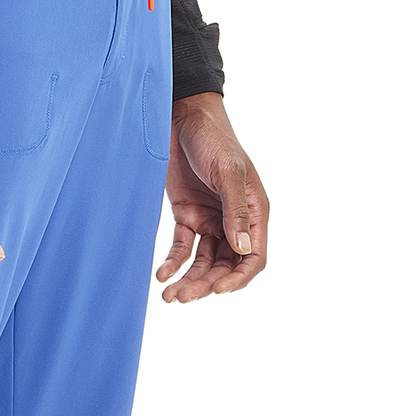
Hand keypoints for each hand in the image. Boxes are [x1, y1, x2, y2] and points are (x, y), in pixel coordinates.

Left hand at [156, 93, 268, 302]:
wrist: (182, 117)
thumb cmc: (213, 138)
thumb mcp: (229, 172)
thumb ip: (236, 210)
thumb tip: (243, 249)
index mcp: (254, 211)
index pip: (253, 257)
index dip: (238, 278)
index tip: (218, 290)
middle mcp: (234, 220)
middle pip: (225, 266)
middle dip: (206, 284)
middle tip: (182, 297)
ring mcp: (210, 220)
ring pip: (203, 262)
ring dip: (188, 280)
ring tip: (170, 296)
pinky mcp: (187, 216)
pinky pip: (182, 248)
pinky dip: (173, 263)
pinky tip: (161, 274)